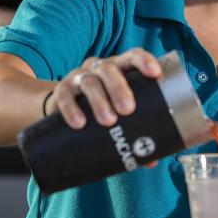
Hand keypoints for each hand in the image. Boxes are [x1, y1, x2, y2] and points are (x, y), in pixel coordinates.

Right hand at [46, 48, 162, 128]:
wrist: (66, 111)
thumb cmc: (104, 110)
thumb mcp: (119, 114)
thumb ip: (136, 132)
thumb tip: (152, 161)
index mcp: (119, 69)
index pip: (132, 56)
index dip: (144, 61)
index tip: (155, 74)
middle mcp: (98, 68)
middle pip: (109, 69)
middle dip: (119, 88)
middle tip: (128, 110)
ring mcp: (79, 77)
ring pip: (89, 82)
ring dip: (99, 101)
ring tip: (108, 121)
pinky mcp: (61, 90)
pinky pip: (65, 96)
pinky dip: (71, 109)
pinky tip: (79, 124)